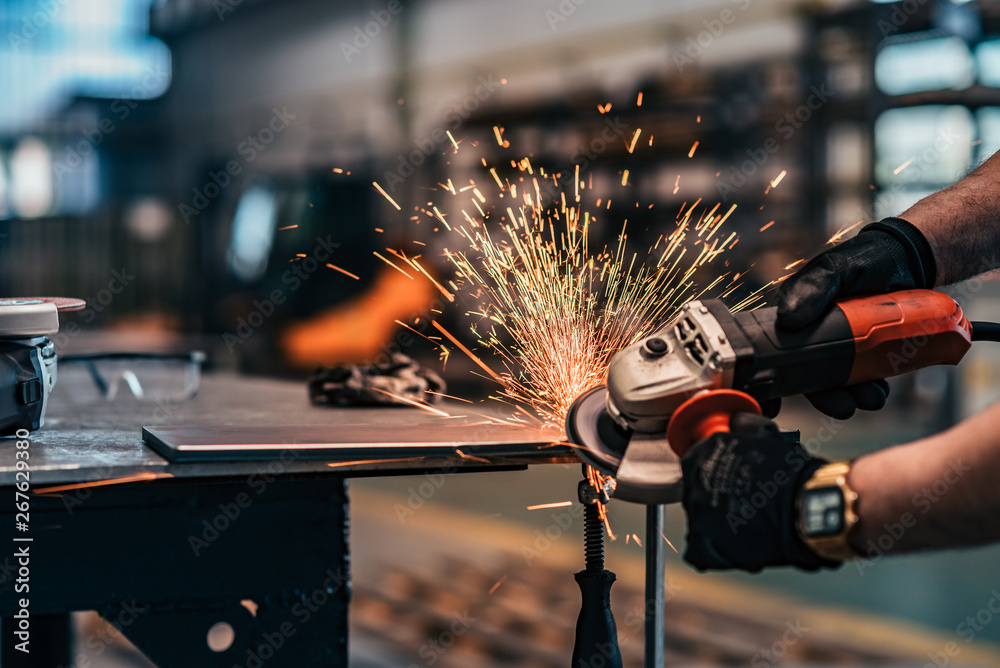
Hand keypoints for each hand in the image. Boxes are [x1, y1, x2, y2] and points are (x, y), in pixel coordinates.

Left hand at [680, 413, 838, 571]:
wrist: (808, 507)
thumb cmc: (791, 472)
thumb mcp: (765, 434)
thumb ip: (742, 425)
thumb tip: (735, 419)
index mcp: (703, 454)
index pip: (694, 465)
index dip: (714, 477)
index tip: (731, 485)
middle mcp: (694, 481)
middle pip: (696, 494)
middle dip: (717, 502)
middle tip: (744, 508)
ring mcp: (697, 513)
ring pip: (699, 523)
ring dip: (719, 528)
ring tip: (749, 529)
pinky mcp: (704, 543)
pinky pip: (700, 551)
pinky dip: (717, 553)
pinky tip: (740, 548)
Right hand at [772, 217, 936, 418]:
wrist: (910, 261)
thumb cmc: (867, 258)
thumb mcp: (837, 268)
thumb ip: (813, 287)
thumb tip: (788, 318)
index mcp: (793, 317)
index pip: (775, 352)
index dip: (772, 380)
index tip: (777, 403)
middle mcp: (810, 334)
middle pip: (807, 376)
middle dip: (826, 396)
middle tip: (845, 405)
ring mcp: (838, 346)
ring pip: (835, 382)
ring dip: (851, 396)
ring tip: (873, 397)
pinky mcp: (862, 353)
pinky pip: (860, 378)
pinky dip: (869, 389)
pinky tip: (879, 388)